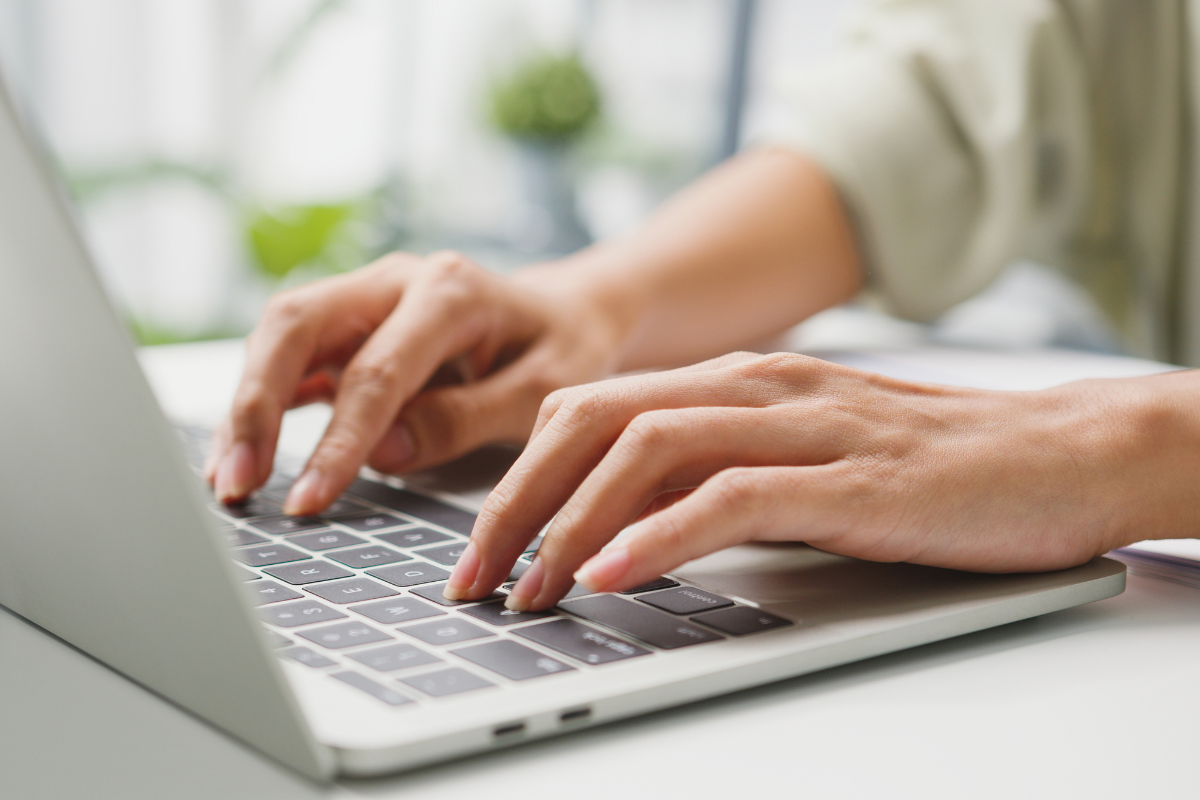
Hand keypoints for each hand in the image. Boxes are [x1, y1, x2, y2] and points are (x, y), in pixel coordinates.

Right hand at [206, 250, 627, 513]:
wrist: (565, 314)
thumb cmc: (562, 350)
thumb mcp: (541, 390)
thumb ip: (463, 419)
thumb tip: (381, 454)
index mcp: (448, 290)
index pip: (377, 371)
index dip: (339, 440)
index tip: (309, 499)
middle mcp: (395, 281)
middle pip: (297, 325)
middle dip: (256, 407)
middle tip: (236, 483)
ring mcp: (366, 297)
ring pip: (280, 336)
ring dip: (246, 406)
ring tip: (226, 480)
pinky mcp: (351, 325)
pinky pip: (291, 357)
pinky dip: (261, 405)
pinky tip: (240, 456)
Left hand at [445, 352, 1160, 609]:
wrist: (1053, 452)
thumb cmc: (920, 465)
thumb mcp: (796, 455)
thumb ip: (716, 473)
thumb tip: (624, 530)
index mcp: (731, 382)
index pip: (590, 409)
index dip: (518, 476)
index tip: (480, 548)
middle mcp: (752, 388)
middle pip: (594, 421)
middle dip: (517, 501)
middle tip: (475, 579)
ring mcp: (800, 425)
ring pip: (648, 450)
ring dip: (573, 523)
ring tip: (529, 590)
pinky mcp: (849, 475)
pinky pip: (731, 495)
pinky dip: (661, 534)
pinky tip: (614, 575)